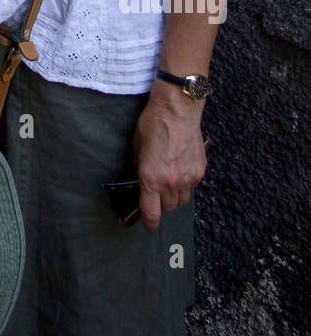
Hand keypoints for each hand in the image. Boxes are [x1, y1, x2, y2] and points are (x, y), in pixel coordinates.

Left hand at [132, 89, 207, 230]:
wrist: (177, 110)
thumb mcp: (137, 145)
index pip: (152, 213)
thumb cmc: (153, 123)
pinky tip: (180, 168)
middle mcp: (170, 182)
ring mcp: (187, 178)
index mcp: (150, 178)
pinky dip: (186, 183)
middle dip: (162, 204)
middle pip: (168, 208)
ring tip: (169, 181)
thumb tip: (139, 173)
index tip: (150, 225)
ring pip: (182, 200)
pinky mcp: (199, 170)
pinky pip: (192, 186)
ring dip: (175, 195)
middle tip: (157, 192)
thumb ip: (138, 164)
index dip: (150, 223)